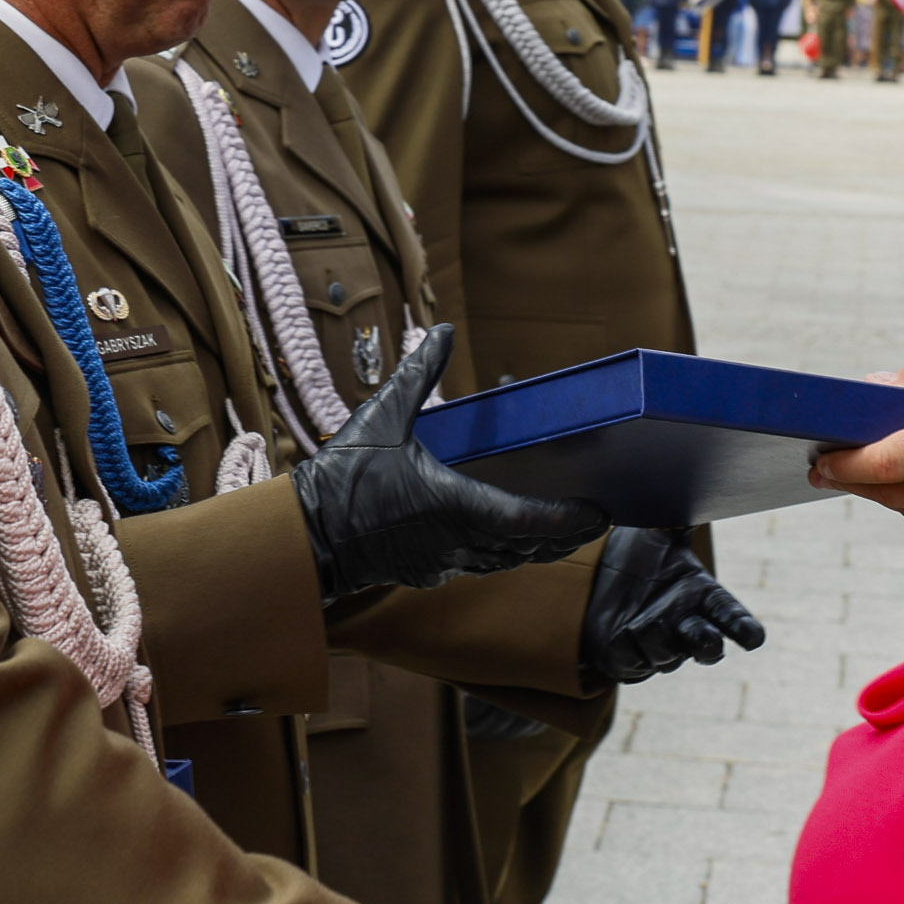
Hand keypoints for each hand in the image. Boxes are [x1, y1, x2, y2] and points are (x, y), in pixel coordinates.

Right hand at [294, 324, 604, 598]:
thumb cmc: (345, 478)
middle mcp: (459, 541)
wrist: (306, 536)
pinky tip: (508, 540)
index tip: (598, 512)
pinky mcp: (428, 572)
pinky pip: (480, 566)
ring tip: (563, 531)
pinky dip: (505, 555)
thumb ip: (419, 372)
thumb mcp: (383, 414)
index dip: (569, 519)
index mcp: (457, 505)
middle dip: (565, 536)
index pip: (530, 520)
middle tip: (594, 520)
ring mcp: (444, 562)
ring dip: (538, 548)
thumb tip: (442, 331)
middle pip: (529, 547)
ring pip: (507, 561)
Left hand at [581, 529, 764, 685]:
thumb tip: (692, 496)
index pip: (731, 614)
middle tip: (708, 640)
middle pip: (708, 646)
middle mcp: (690, 629)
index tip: (754, 639)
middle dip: (708, 644)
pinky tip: (622, 629)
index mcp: (706, 596)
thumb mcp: (659, 534)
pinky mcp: (634, 665)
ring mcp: (665, 651)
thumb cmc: (645, 555)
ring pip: (666, 656)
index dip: (743, 627)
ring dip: (652, 636)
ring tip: (639, 616)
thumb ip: (676, 521)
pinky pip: (633, 663)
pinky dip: (625, 645)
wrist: (606, 581)